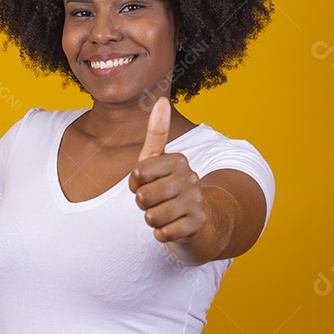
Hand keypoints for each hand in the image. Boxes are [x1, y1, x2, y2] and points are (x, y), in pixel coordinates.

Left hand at [128, 96, 206, 244]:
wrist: (198, 221)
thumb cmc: (168, 188)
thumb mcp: (158, 161)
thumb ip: (157, 133)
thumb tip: (163, 99)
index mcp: (178, 160)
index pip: (137, 174)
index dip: (135, 184)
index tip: (147, 184)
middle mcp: (191, 177)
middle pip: (143, 197)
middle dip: (143, 204)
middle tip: (156, 202)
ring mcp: (196, 200)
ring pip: (152, 216)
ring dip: (152, 220)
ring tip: (163, 214)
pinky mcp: (198, 223)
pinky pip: (163, 233)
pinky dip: (161, 234)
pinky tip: (171, 227)